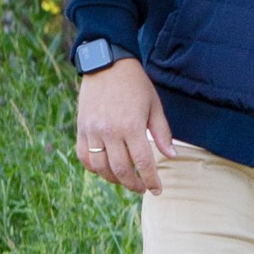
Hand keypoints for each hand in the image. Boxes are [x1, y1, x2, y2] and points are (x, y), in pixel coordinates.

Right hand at [76, 55, 173, 195]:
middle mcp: (110, 131)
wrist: (107, 64)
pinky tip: (106, 169)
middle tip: (142, 188)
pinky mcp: (81, 129)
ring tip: (126, 180)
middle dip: (134, 184)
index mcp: (131, 126)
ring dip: (115, 179)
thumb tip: (172, 156)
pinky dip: (95, 168)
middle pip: (121, 170)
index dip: (151, 179)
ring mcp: (92, 131)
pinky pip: (84, 157)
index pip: (143, 162)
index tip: (157, 190)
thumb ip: (162, 133)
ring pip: (101, 168)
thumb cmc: (136, 85)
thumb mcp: (154, 106)